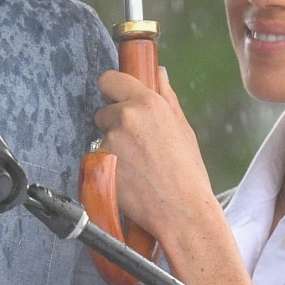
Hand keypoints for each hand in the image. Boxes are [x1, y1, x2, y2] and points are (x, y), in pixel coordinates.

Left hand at [93, 66, 215, 237]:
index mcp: (148, 103)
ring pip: (102, 137)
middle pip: (103, 111)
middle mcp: (126, 117)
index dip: (112, 89)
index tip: (115, 97)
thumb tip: (158, 73)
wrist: (180, 210)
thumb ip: (166, 96)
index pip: (110, 79)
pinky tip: (128, 178)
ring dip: (112, 147)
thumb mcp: (182, 128)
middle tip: (136, 145)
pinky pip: (97, 159)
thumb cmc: (187, 172)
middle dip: (114, 124)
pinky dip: (107, 167)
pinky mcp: (99, 163)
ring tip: (136, 166)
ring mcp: (110, 140)